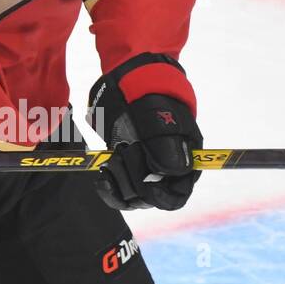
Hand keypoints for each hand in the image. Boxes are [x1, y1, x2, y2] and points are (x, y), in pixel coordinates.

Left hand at [91, 92, 201, 210]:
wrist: (134, 86)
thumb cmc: (156, 102)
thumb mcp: (164, 121)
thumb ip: (167, 146)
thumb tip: (169, 172)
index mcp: (182, 164)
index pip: (176, 196)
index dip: (162, 198)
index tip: (147, 190)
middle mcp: (162, 173)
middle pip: (149, 198)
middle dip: (134, 183)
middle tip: (123, 156)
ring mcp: (142, 171)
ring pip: (131, 197)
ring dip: (119, 185)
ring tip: (110, 163)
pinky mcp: (123, 167)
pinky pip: (116, 189)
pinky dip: (108, 187)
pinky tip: (102, 177)